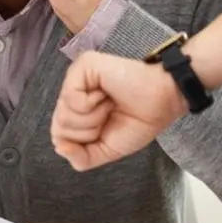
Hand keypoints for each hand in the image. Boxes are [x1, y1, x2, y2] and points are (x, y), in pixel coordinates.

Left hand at [51, 51, 187, 171]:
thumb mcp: (106, 150)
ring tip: (110, 103)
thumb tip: (59, 147)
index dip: (85, 141)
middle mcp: (72, 91)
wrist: (161, 103)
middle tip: (110, 114)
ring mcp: (76, 77)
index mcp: (75, 109)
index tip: (107, 127)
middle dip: (89, 130)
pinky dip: (91, 105)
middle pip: (59, 127)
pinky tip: (106, 94)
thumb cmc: (138, 121)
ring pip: (64, 115)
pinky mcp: (83, 65)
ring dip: (93, 117)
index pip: (59, 136)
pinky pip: (71, 98)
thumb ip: (81, 157)